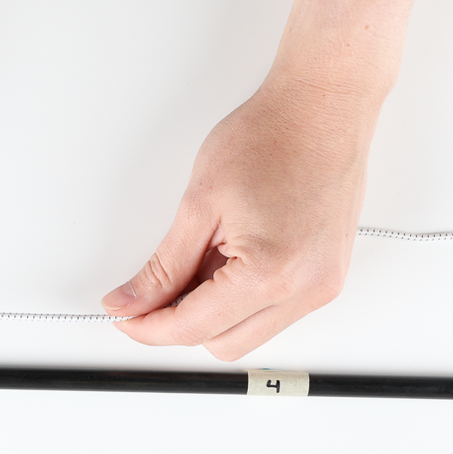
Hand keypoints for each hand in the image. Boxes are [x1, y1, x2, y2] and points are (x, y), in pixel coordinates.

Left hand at [102, 70, 383, 359]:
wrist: (322, 109)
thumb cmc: (273, 138)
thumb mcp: (199, 204)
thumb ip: (162, 266)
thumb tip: (131, 301)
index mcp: (271, 274)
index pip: (194, 328)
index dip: (149, 327)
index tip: (124, 317)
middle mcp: (306, 290)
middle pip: (223, 344)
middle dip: (180, 325)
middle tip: (149, 294)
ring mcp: (323, 286)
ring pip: (249, 334)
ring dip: (213, 313)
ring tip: (196, 263)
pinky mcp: (328, 277)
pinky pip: (274, 312)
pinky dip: (241, 299)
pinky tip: (225, 263)